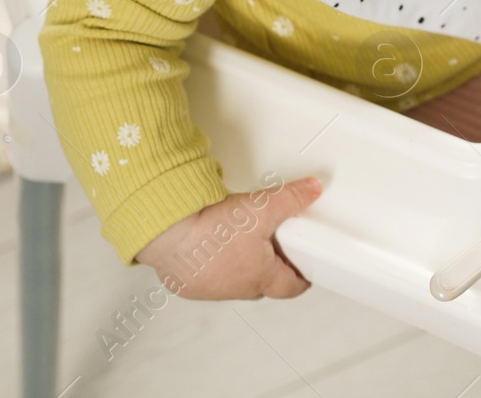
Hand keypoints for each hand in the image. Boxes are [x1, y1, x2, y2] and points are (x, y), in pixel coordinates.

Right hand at [134, 176, 322, 299]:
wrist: (168, 232)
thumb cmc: (212, 228)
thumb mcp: (263, 206)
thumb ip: (292, 198)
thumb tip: (312, 190)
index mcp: (259, 276)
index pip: (290, 287)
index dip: (300, 279)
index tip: (304, 274)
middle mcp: (234, 289)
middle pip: (261, 285)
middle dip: (269, 270)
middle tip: (273, 249)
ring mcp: (208, 289)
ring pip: (232, 283)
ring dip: (238, 267)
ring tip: (238, 242)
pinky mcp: (186, 284)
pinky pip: (205, 279)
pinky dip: (211, 266)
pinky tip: (209, 247)